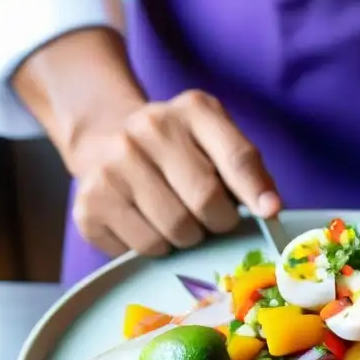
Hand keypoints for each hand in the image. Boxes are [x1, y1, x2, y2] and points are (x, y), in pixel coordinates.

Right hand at [69, 89, 280, 256]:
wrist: (104, 140)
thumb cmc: (177, 151)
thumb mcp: (216, 141)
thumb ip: (247, 170)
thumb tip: (269, 209)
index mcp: (192, 110)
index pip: (236, 156)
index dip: (255, 192)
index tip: (268, 213)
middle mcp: (148, 129)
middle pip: (206, 201)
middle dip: (218, 222)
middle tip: (211, 220)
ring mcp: (113, 165)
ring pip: (175, 230)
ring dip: (187, 238)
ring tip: (178, 221)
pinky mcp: (89, 203)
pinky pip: (142, 248)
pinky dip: (155, 248)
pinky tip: (148, 225)